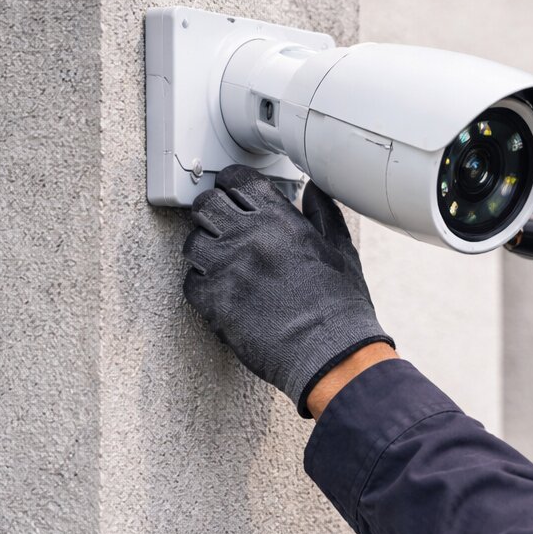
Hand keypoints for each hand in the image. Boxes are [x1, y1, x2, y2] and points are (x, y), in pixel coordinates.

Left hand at [182, 166, 394, 416]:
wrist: (331, 353)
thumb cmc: (341, 308)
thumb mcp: (341, 251)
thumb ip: (324, 215)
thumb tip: (313, 191)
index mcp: (281, 220)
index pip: (238, 180)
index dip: (232, 184)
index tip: (233, 192)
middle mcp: (249, 237)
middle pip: (206, 205)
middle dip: (212, 212)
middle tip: (222, 225)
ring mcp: (227, 269)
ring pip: (192, 242)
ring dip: (205, 249)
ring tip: (223, 262)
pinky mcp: (214, 302)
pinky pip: (190, 282)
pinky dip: (202, 285)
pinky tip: (223, 291)